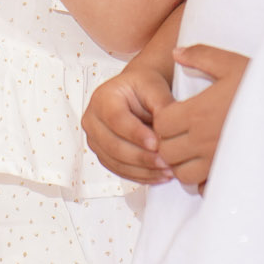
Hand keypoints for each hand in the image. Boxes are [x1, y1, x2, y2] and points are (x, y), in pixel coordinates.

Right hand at [82, 60, 175, 184]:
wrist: (136, 93)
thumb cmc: (142, 87)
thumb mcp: (155, 87)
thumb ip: (163, 105)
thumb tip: (170, 129)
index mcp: (103, 98)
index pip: (116, 119)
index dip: (136, 134)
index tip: (156, 144)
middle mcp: (93, 120)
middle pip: (113, 145)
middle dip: (142, 157)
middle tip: (166, 162)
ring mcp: (95, 140)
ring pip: (116, 162)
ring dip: (143, 170)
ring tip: (167, 170)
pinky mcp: (103, 155)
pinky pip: (119, 170)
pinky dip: (140, 176)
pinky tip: (158, 175)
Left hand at [153, 45, 248, 188]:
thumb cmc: (262, 82)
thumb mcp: (230, 62)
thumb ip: (200, 56)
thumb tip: (176, 54)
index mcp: (198, 111)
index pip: (161, 124)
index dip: (163, 119)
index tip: (175, 113)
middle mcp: (203, 139)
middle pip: (167, 151)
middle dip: (168, 143)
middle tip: (181, 132)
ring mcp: (217, 159)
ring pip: (183, 173)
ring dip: (182, 163)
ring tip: (193, 149)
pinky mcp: (232, 172)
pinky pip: (204, 187)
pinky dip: (201, 180)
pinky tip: (209, 163)